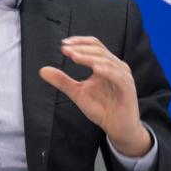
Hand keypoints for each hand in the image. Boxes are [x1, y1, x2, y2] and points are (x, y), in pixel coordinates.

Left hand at [39, 36, 150, 156]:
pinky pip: (118, 76)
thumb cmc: (102, 109)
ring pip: (107, 60)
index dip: (79, 42)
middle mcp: (116, 67)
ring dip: (89, 57)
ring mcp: (123, 77)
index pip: (94, 45)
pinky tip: (94, 68)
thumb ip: (62, 81)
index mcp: (105, 64)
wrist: (118, 128)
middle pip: (99, 50)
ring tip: (74, 56)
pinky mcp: (128, 88)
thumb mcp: (77, 93)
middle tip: (66, 50)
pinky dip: (106, 70)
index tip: (63, 45)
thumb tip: (42, 70)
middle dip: (81, 48)